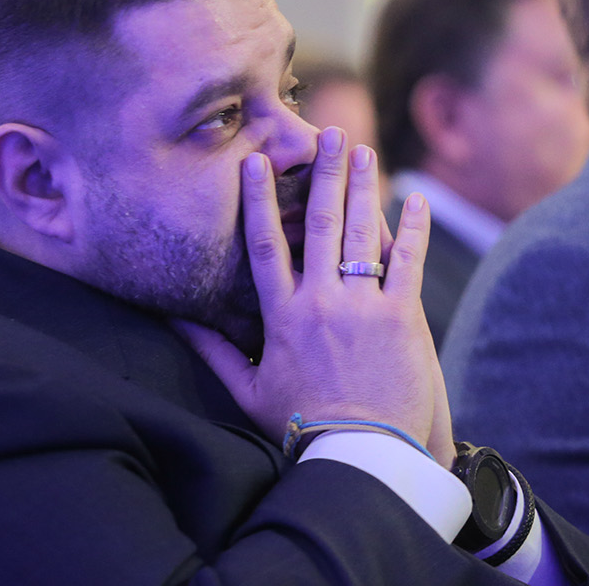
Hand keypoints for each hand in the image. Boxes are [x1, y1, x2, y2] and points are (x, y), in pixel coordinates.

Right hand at [179, 128, 451, 463]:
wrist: (360, 454)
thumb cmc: (301, 426)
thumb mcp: (247, 390)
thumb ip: (212, 350)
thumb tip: (174, 320)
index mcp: (280, 316)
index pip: (264, 245)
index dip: (258, 200)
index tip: (256, 162)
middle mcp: (319, 302)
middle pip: (318, 224)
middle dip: (323, 174)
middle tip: (329, 133)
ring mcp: (362, 306)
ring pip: (360, 233)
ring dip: (363, 187)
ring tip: (364, 150)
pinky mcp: (401, 316)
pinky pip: (407, 261)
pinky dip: (412, 227)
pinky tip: (414, 198)